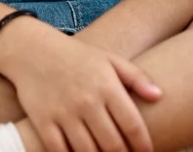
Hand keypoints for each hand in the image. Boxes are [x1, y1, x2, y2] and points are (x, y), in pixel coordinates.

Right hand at [0, 18, 161, 151]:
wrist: (32, 51)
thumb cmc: (77, 57)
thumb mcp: (109, 59)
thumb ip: (136, 77)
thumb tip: (159, 96)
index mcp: (107, 86)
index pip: (132, 125)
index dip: (143, 145)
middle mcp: (87, 101)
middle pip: (113, 144)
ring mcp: (64, 113)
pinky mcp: (43, 122)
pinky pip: (60, 151)